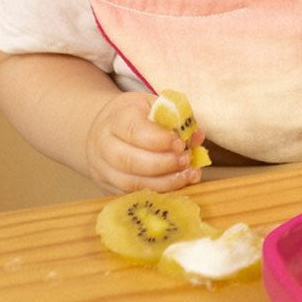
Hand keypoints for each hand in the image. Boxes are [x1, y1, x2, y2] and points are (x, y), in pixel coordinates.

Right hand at [86, 91, 205, 192]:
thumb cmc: (137, 116)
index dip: (159, 140)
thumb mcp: (154, 106)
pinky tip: (179, 184)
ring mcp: (105, 170)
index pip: (134, 131)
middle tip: (186, 160)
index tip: (179, 143)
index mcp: (116, 119)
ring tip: (188, 174)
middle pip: (130, 161)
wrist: (106, 130)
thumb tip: (197, 136)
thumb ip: (177, 118)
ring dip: (164, 182)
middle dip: (163, 164)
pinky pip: (135, 195)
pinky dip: (160, 192)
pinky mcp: (110, 188)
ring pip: (132, 183)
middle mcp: (105, 146)